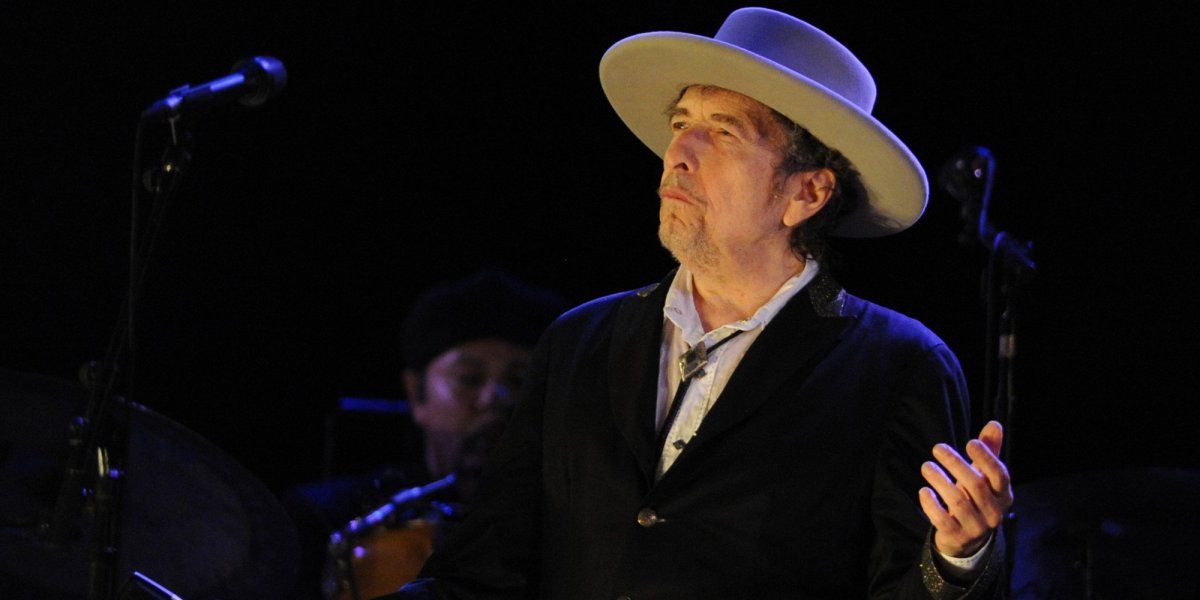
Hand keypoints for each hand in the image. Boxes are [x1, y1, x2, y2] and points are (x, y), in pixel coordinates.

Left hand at [918, 420, 1013, 556]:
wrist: (966, 537)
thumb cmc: (975, 497)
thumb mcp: (983, 476)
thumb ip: (989, 451)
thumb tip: (994, 424)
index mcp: (1004, 496)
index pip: (1000, 475)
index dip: (986, 458)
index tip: (970, 442)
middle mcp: (994, 513)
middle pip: (975, 485)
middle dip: (955, 463)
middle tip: (937, 448)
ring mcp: (976, 528)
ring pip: (957, 501)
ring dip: (940, 480)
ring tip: (926, 466)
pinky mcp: (957, 537)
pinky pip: (943, 520)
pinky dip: (931, 505)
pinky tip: (923, 490)